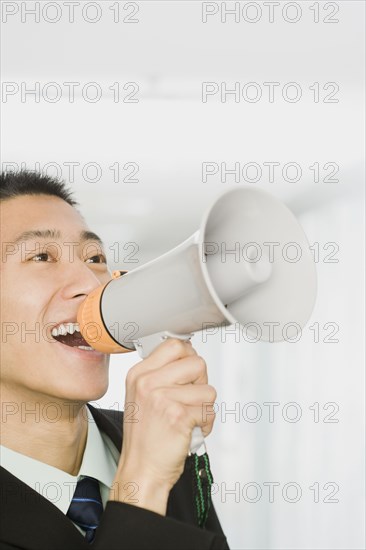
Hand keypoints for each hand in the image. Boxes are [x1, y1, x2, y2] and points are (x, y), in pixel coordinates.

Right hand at [109, 338, 216, 514]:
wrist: (141, 471)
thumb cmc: (146, 437)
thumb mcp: (141, 396)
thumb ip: (161, 373)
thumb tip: (188, 354)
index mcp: (139, 373)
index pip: (175, 344)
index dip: (189, 358)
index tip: (188, 375)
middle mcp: (148, 382)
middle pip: (197, 362)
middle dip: (201, 383)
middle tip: (189, 400)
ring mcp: (162, 398)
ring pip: (208, 389)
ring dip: (204, 407)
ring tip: (187, 419)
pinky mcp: (178, 415)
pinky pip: (209, 411)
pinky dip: (205, 424)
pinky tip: (189, 431)